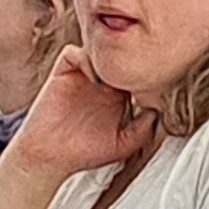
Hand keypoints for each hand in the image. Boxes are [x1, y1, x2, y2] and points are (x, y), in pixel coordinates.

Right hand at [8, 47, 143, 181]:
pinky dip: (85, 60)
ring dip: (109, 58)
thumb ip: (143, 130)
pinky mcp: (62, 73)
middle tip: (140, 73)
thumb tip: (159, 112)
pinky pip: (74, 53)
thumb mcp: (122, 145)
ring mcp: (81, 75)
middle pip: (120, 56)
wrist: (49, 157)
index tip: (155, 82)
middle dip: (130, 59)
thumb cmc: (84, 152)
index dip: (146, 72)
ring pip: (99, 50)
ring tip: (117, 78)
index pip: (135, 72)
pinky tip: (95, 81)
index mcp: (117, 95)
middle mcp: (101, 82)